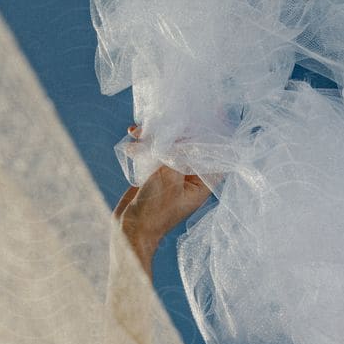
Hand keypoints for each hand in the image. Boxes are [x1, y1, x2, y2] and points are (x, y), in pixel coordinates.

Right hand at [113, 124, 211, 249]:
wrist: (130, 229)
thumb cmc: (155, 210)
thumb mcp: (170, 177)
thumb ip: (178, 153)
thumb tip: (182, 130)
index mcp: (201, 184)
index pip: (213, 157)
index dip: (213, 138)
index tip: (212, 115)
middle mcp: (189, 178)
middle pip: (190, 148)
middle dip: (178, 131)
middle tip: (167, 117)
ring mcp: (171, 176)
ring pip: (169, 148)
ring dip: (155, 136)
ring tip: (139, 130)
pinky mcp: (154, 175)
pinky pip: (154, 153)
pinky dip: (144, 144)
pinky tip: (133, 136)